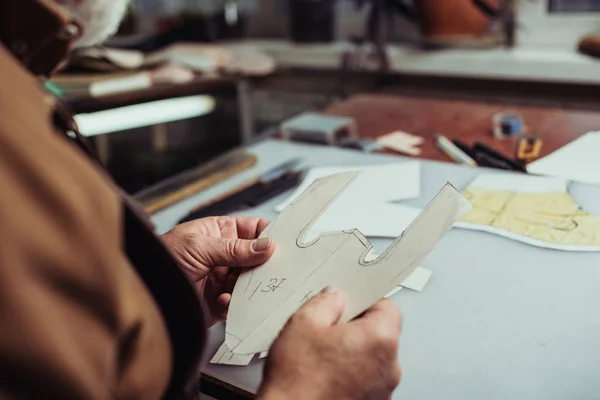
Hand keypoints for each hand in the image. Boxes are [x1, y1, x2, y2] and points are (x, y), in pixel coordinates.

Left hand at [161, 216, 274, 325]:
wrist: (145, 292)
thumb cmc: (162, 259)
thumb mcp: (199, 246)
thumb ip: (234, 248)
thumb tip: (266, 246)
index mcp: (220, 233)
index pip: (253, 229)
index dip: (269, 234)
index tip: (284, 241)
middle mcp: (224, 256)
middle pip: (256, 258)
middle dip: (264, 264)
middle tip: (273, 268)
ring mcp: (222, 279)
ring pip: (250, 282)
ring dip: (249, 286)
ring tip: (244, 287)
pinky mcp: (218, 302)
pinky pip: (236, 303)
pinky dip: (234, 303)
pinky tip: (223, 299)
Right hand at [257, 288, 401, 399]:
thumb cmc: (298, 382)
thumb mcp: (304, 324)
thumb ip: (325, 302)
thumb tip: (334, 297)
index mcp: (380, 339)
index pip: (387, 306)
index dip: (364, 300)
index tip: (347, 302)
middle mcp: (389, 367)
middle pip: (379, 334)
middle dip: (355, 328)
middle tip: (327, 328)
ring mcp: (382, 391)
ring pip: (371, 358)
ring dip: (351, 353)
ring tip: (321, 356)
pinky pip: (364, 380)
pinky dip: (349, 374)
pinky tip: (323, 374)